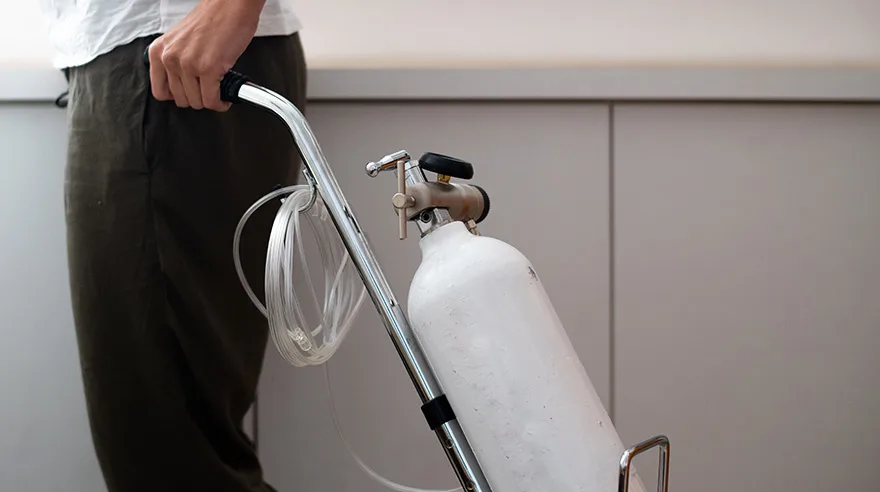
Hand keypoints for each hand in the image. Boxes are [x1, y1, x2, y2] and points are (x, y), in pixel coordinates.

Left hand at [148, 0, 265, 110]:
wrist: (231, 6)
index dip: (178, 96)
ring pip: (197, 102)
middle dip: (198, 98)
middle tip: (208, 90)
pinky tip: (226, 96)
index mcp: (159, 50)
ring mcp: (188, 64)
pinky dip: (221, 103)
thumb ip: (175, 61)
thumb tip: (182, 85)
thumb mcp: (181, 40)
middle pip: (180, 99)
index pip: (160, 91)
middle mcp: (170, 58)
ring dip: (211, 101)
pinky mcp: (209, 69)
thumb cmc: (213, 20)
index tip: (189, 93)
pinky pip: (212, 100)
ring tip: (218, 91)